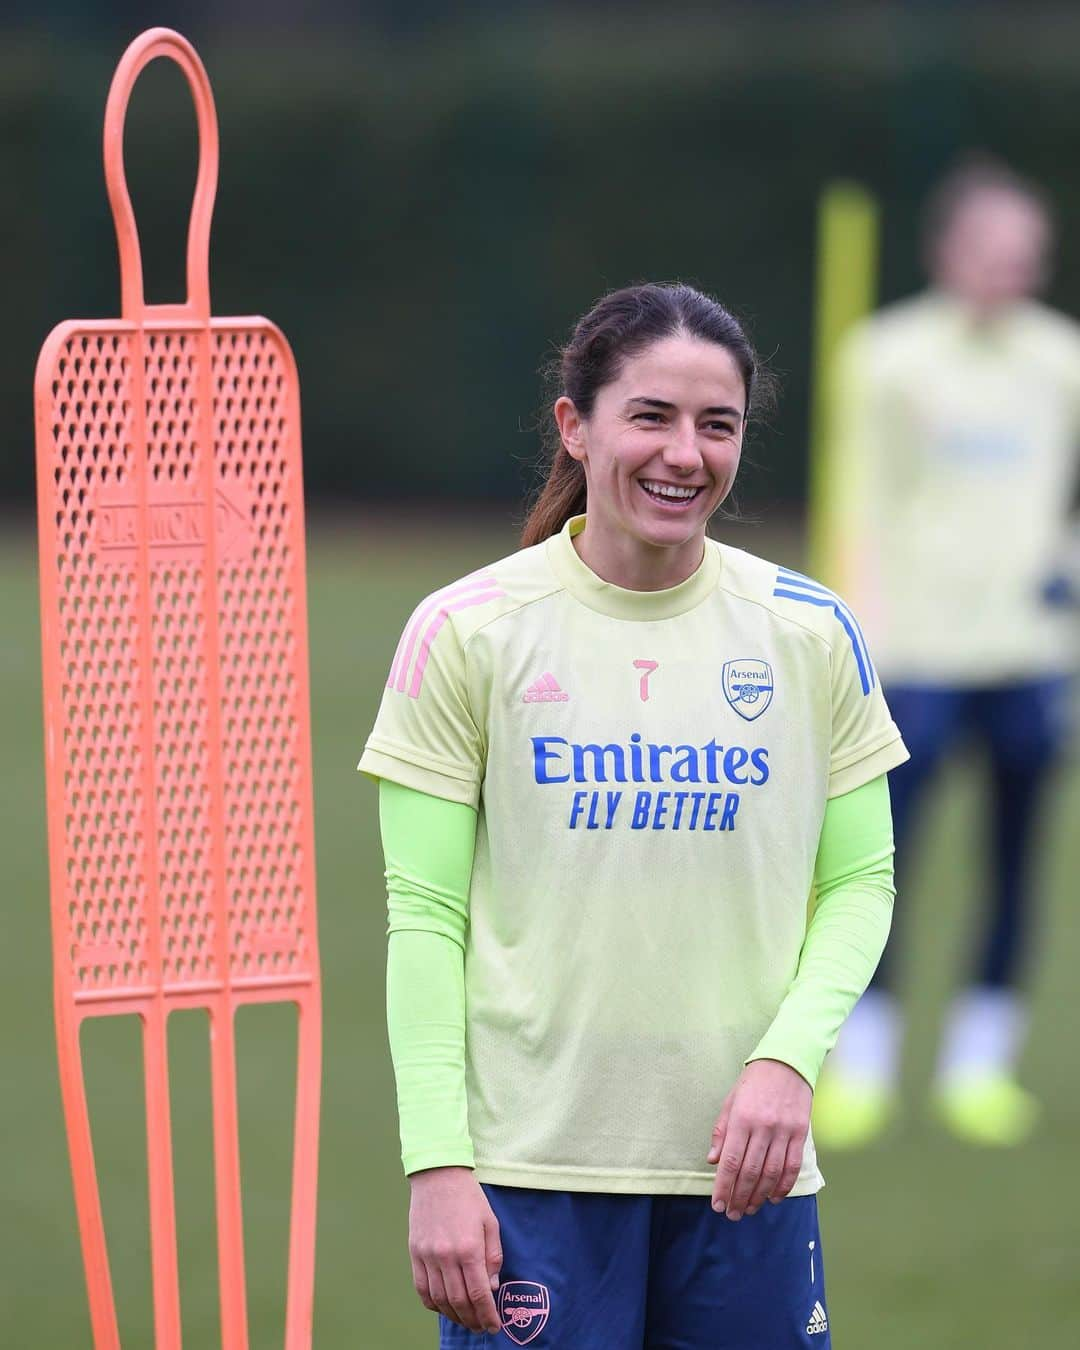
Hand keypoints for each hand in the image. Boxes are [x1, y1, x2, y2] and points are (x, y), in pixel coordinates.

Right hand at [408, 1166, 502, 1332]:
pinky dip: (433, 1304)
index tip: (494, 1326)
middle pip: (459, 1301)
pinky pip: (421, 1288)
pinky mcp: (414, 1252)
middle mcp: (446, 1256)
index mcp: (469, 1248)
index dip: (487, 1315)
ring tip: (465, 1321)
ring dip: (453, 1315)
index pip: (478, 1293)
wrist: (438, 1175)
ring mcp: (427, 1255)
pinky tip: (443, 1307)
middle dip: (472, 1320)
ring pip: (439, 1299)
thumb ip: (493, 1257)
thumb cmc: (469, 1197)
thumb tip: (491, 1287)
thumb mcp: (490, 1223)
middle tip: (480, 1327)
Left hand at [707, 1059, 811, 1220]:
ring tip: (750, 1209)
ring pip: (771, 1173)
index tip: (718, 1205)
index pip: (731, 1161)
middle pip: (750, 1172)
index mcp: (742, 1118)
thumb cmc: (754, 1082)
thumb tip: (713, 1161)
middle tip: (733, 1214)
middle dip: (740, 1197)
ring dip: (759, 1196)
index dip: (723, 1187)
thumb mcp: (731, 1100)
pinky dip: (783, 1186)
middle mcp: (763, 1127)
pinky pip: (792, 1166)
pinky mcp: (800, 1133)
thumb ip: (722, 1131)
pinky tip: (774, 1197)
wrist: (787, 1062)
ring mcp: (784, 1131)